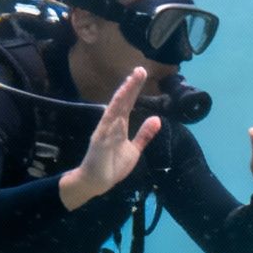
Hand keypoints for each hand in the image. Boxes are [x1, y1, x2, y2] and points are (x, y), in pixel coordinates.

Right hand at [60, 67, 163, 210]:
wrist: (95, 183)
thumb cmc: (112, 166)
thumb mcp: (134, 150)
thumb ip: (144, 135)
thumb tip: (157, 119)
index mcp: (120, 126)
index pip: (128, 103)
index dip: (134, 89)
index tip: (141, 74)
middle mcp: (112, 124)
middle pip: (123, 101)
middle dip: (131, 86)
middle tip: (140, 69)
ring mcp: (105, 131)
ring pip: (116, 108)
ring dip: (124, 94)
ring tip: (132, 80)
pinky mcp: (100, 140)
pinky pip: (108, 124)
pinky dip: (114, 112)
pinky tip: (120, 101)